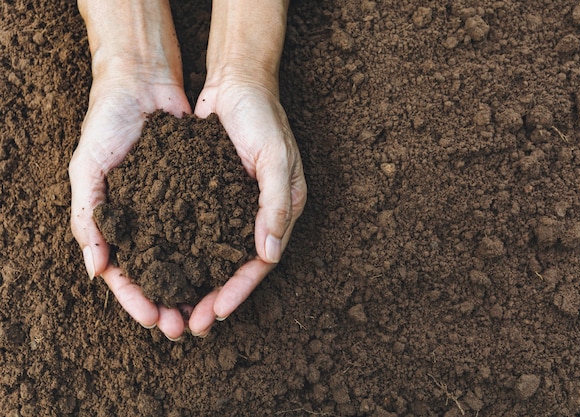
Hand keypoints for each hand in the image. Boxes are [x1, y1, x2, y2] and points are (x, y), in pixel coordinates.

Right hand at [69, 72, 191, 339]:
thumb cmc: (107, 123)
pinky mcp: (197, 192)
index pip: (123, 273)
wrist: (143, 84)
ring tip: (207, 309)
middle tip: (184, 327)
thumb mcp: (87, 166)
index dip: (136, 300)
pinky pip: (205, 227)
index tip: (153, 320)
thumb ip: (87, 215)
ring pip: (184, 258)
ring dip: (193, 286)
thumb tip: (95, 269)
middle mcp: (145, 220)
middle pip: (157, 274)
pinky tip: (224, 269)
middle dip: (169, 303)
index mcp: (114, 221)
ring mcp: (171, 208)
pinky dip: (211, 250)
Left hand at [188, 79, 306, 336]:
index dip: (240, 289)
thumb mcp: (275, 158)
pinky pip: (200, 231)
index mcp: (281, 210)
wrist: (236, 82)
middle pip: (237, 267)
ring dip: (199, 283)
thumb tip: (270, 255)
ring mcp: (234, 206)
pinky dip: (187, 253)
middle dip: (216, 297)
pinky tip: (166, 268)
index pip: (261, 261)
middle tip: (192, 325)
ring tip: (176, 307)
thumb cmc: (262, 117)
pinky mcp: (212, 195)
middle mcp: (259, 214)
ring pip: (216, 255)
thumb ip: (277, 204)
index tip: (217, 312)